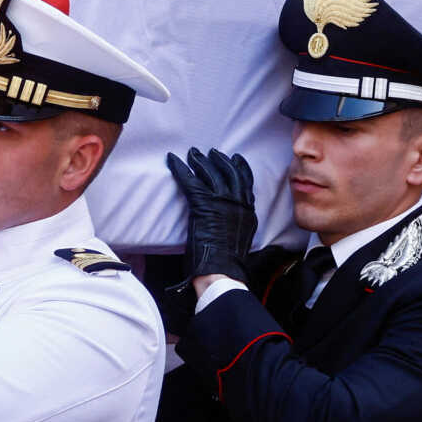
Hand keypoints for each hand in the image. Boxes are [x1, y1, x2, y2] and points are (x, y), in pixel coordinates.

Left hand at [164, 149, 256, 283]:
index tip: (236, 158)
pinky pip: (190, 181)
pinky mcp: (203, 205)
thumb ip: (241, 222)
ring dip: (200, 161)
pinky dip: (180, 168)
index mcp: (247, 210)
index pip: (246, 181)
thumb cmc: (229, 261)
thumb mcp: (242, 237)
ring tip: (193, 152)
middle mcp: (237, 202)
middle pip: (229, 172)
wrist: (222, 270)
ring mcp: (221, 202)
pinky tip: (173, 159)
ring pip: (210, 173)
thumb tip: (235, 220)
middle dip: (219, 159)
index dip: (240, 167)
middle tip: (211, 151)